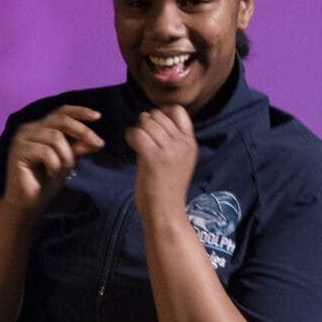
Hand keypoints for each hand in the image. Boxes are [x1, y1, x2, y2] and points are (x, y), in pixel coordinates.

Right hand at [3, 106, 104, 211]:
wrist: (27, 204)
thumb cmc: (45, 182)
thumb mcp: (67, 162)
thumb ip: (77, 148)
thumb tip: (96, 140)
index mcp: (40, 127)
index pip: (61, 111)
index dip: (80, 111)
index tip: (98, 116)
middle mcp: (29, 128)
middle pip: (61, 121)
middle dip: (83, 132)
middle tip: (98, 145)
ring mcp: (22, 138)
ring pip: (55, 137)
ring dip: (66, 156)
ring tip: (63, 171)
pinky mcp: (18, 150)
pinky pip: (46, 151)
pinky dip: (55, 165)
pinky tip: (52, 174)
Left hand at [128, 104, 198, 225]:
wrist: (166, 211)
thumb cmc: (168, 187)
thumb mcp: (179, 159)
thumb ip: (172, 140)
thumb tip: (152, 118)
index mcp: (190, 142)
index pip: (178, 110)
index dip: (162, 112)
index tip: (154, 125)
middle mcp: (182, 143)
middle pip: (158, 115)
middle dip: (146, 122)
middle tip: (143, 137)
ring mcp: (168, 150)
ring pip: (146, 122)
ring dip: (137, 129)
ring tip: (137, 143)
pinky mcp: (153, 157)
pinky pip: (137, 133)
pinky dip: (130, 136)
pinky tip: (132, 146)